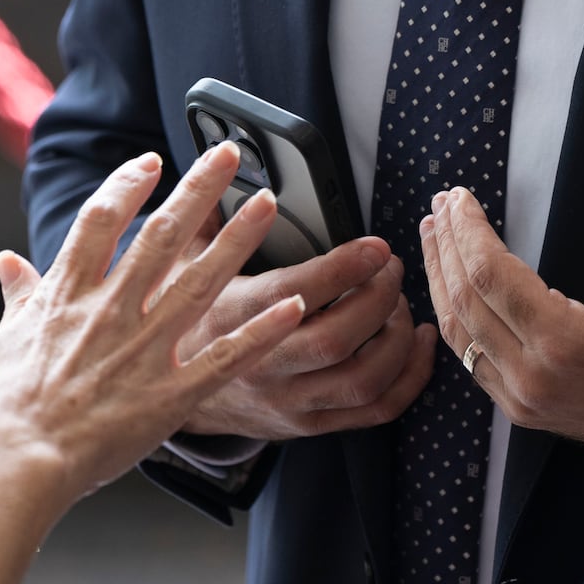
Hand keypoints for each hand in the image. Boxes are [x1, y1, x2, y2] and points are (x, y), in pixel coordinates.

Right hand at [0, 145, 304, 496]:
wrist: (11, 465)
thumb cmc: (1, 411)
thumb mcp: (2, 341)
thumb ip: (19, 296)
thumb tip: (7, 261)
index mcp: (67, 296)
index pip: (102, 220)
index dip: (129, 183)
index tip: (153, 160)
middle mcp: (110, 312)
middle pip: (161, 236)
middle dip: (198, 190)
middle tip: (229, 154)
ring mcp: (142, 352)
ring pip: (200, 284)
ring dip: (237, 242)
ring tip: (267, 205)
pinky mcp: (168, 395)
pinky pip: (224, 358)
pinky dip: (260, 332)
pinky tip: (293, 306)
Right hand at [174, 234, 438, 440]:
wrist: (165, 392)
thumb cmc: (182, 317)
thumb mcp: (179, 262)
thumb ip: (205, 213)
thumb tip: (224, 159)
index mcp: (231, 319)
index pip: (295, 294)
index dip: (343, 269)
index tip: (376, 245)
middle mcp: (261, 365)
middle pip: (338, 340)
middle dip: (379, 299)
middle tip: (391, 268)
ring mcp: (287, 401)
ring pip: (363, 379)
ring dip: (398, 338)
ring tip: (400, 303)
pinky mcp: (308, 425)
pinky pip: (374, 410)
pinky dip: (410, 378)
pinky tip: (418, 343)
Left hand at [420, 187, 583, 446]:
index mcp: (564, 344)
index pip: (491, 276)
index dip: (469, 231)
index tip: (458, 196)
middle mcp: (531, 377)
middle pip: (465, 300)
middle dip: (447, 246)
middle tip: (439, 205)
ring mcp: (521, 400)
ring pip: (459, 332)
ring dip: (440, 278)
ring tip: (433, 234)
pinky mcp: (520, 410)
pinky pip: (470, 358)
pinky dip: (453, 315)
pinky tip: (449, 286)